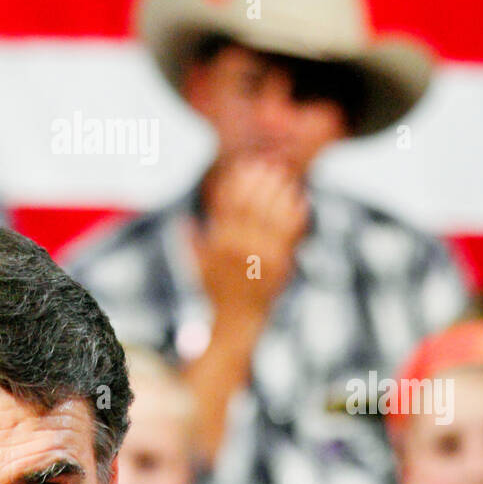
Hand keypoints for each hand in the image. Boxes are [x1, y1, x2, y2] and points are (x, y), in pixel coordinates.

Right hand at [190, 156, 308, 322]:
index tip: (246, 165)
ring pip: (272, 215)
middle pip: (251, 204)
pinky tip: (301, 200)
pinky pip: (290, 234)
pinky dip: (296, 214)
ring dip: (280, 192)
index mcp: (218, 242)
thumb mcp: (197, 264)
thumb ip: (189, 240)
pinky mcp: (279, 264)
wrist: (237, 318)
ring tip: (286, 176)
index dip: (238, 181)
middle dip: (260, 181)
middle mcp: (238, 246)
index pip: (227, 203)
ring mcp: (260, 255)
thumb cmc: (216, 291)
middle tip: (270, 164)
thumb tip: (182, 219)